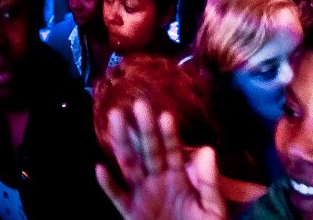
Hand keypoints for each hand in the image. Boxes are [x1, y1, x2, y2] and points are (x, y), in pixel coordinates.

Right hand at [96, 101, 225, 219]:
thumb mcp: (212, 208)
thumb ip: (209, 182)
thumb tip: (208, 149)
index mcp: (180, 178)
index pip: (173, 151)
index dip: (169, 134)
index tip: (165, 114)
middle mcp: (158, 182)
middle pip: (148, 151)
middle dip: (143, 129)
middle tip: (137, 104)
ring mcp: (143, 196)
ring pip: (130, 166)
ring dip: (122, 145)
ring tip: (115, 120)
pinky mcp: (131, 213)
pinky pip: (117, 198)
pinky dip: (108, 185)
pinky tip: (99, 168)